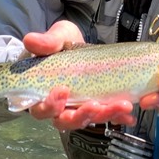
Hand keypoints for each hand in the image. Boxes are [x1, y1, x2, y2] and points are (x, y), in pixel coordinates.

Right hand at [17, 21, 137, 129]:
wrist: (76, 45)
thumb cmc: (59, 45)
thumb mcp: (56, 38)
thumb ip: (46, 42)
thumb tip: (29, 40)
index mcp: (43, 94)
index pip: (41, 108)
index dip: (50, 105)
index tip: (63, 91)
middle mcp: (61, 106)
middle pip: (66, 121)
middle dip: (81, 116)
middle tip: (95, 106)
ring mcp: (80, 107)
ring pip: (90, 119)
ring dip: (105, 115)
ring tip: (121, 106)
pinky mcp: (98, 106)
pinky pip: (108, 117)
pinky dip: (119, 118)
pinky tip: (129, 116)